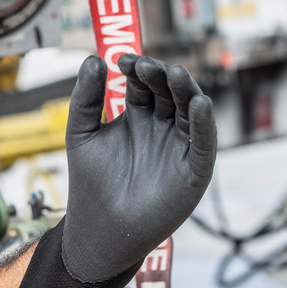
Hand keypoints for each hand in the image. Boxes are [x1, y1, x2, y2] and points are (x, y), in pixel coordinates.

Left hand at [59, 53, 216, 283]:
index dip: (137, 69)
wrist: (100, 229)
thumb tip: (93, 58)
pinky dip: (205, 123)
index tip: (123, 60)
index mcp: (138, 116)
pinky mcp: (195, 170)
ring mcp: (180, 147)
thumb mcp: (81, 133)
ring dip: (186, 91)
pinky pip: (205, 143)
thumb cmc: (89, 184)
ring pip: (190, 111)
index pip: (144, 83)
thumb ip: (85, 97)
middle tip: (148, 66)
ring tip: (175, 74)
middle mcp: (162, 127)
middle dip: (161, 76)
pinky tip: (199, 104)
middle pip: (170, 92)